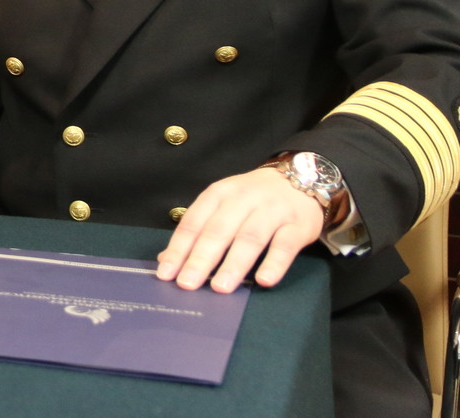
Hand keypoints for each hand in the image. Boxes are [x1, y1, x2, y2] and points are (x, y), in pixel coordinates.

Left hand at [156, 167, 324, 291]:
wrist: (300, 180)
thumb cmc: (253, 200)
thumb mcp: (223, 206)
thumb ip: (199, 231)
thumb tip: (168, 260)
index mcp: (219, 194)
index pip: (194, 223)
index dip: (179, 248)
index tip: (166, 273)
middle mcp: (243, 199)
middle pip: (218, 231)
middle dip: (201, 259)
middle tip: (187, 284)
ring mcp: (272, 211)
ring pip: (249, 238)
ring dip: (233, 264)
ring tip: (220, 287)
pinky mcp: (298, 224)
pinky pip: (285, 245)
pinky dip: (274, 263)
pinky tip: (263, 280)